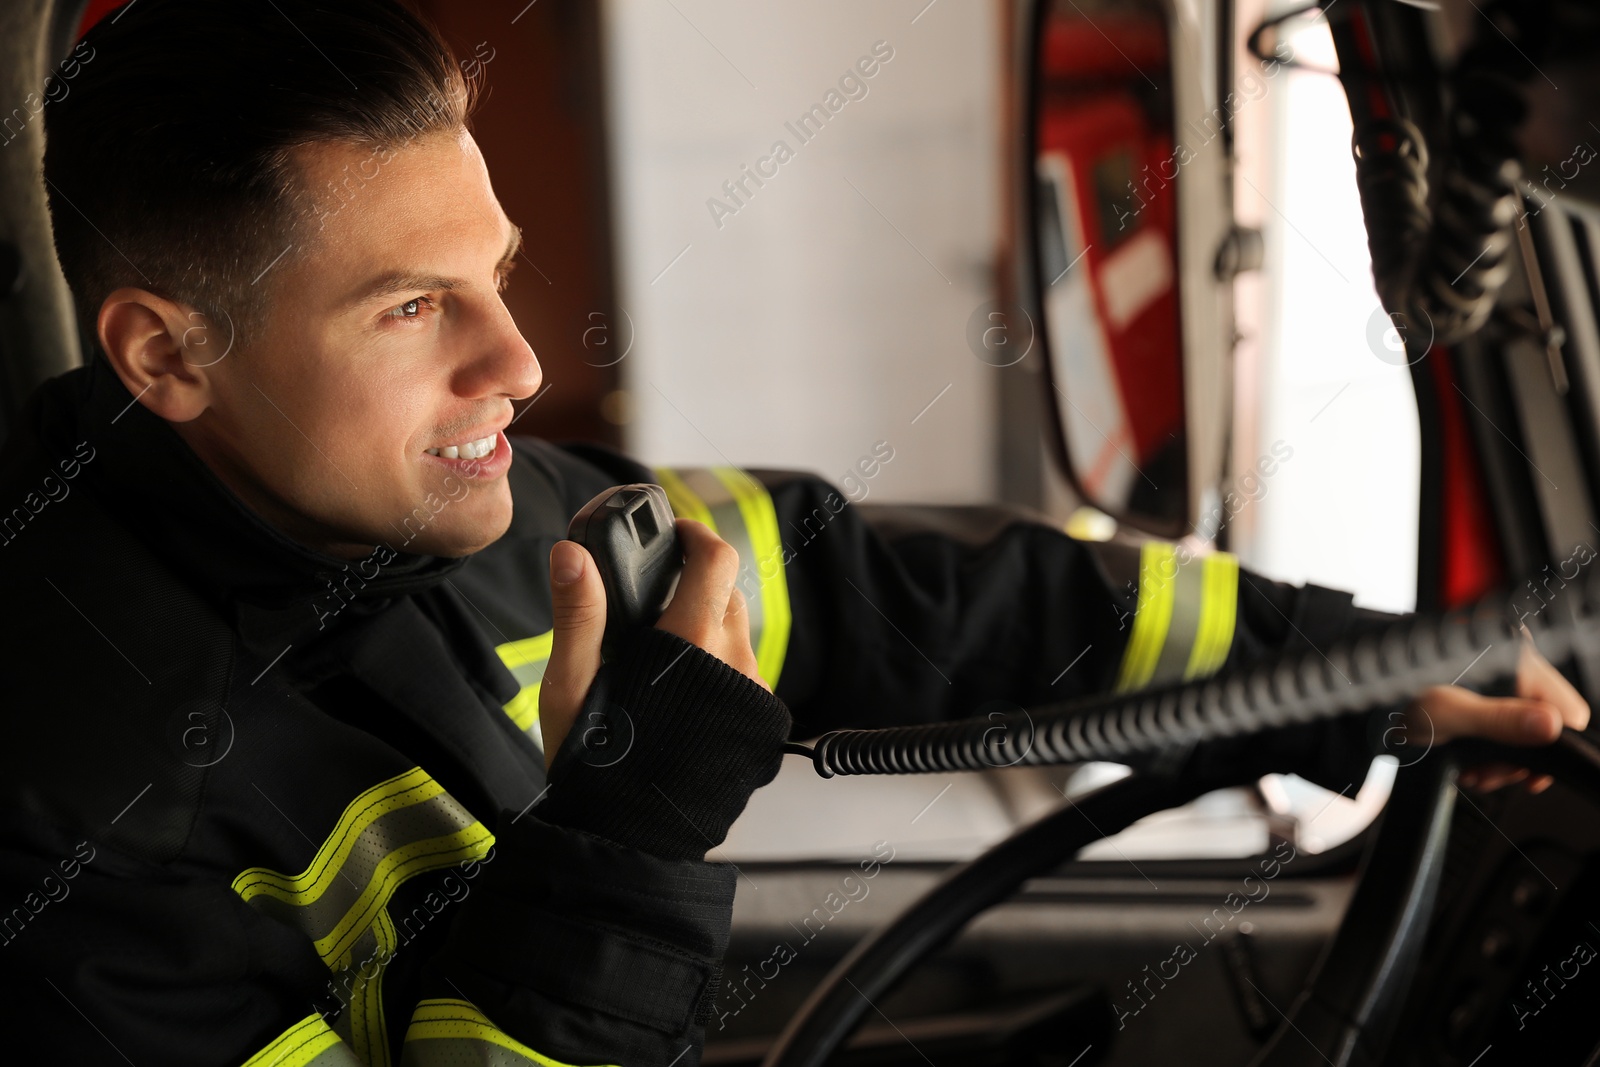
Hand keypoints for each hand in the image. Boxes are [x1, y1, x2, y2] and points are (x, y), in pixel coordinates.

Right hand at [539, 518, 764, 767]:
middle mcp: (736, 664)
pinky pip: (743, 670)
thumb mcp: (572, 687)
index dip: (694, 535)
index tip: (673, 533)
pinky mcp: (759, 722)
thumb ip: (578, 614)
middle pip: (727, 592)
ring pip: (736, 632)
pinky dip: (716, 663)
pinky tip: (679, 690)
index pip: (715, 559)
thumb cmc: (595, 766)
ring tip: (658, 652)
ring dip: (704, 624)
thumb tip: (572, 552)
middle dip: (693, 581)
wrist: (632, 843)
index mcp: (693, 645)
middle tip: (650, 596)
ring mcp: (754, 695)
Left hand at [1403, 638, 1589, 791]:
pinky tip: (1469, 765)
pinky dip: (1488, 752)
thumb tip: (1550, 726)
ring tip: (1473, 773)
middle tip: (1488, 775)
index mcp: (1512, 656)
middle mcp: (1511, 665)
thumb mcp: (1448, 711)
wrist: (1358, 690)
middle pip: (1544, 724)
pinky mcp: (1482, 698)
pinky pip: (1501, 730)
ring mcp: (1497, 683)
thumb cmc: (1394, 689)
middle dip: (1517, 758)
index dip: (1552, 744)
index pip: (1564, 707)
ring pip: (1522, 733)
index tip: (1528, 773)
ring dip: (1500, 760)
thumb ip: (1500, 720)